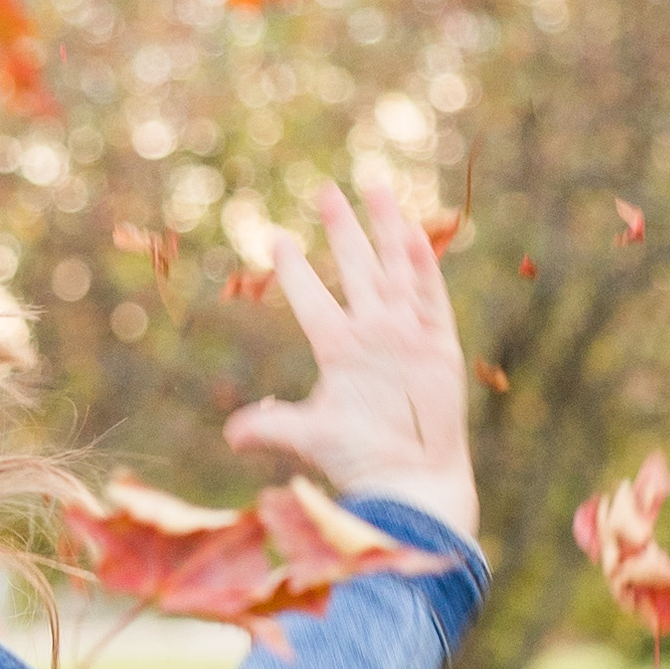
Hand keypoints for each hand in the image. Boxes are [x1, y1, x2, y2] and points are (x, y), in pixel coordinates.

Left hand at [221, 185, 475, 540]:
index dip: (295, 271)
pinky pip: (431, 298)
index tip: (276, 238)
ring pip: (394, 270)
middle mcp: (372, 335)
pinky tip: (414, 232)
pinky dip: (424, 267)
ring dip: (386, 229)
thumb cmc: (360, 461)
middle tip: (326, 190)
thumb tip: (231, 436)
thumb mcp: (308, 438)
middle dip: (343, 229)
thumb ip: (271, 428)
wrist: (410, 482)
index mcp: (338, 351)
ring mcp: (406, 336)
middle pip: (356, 269)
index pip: (312, 299)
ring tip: (375, 186)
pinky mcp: (438, 346)